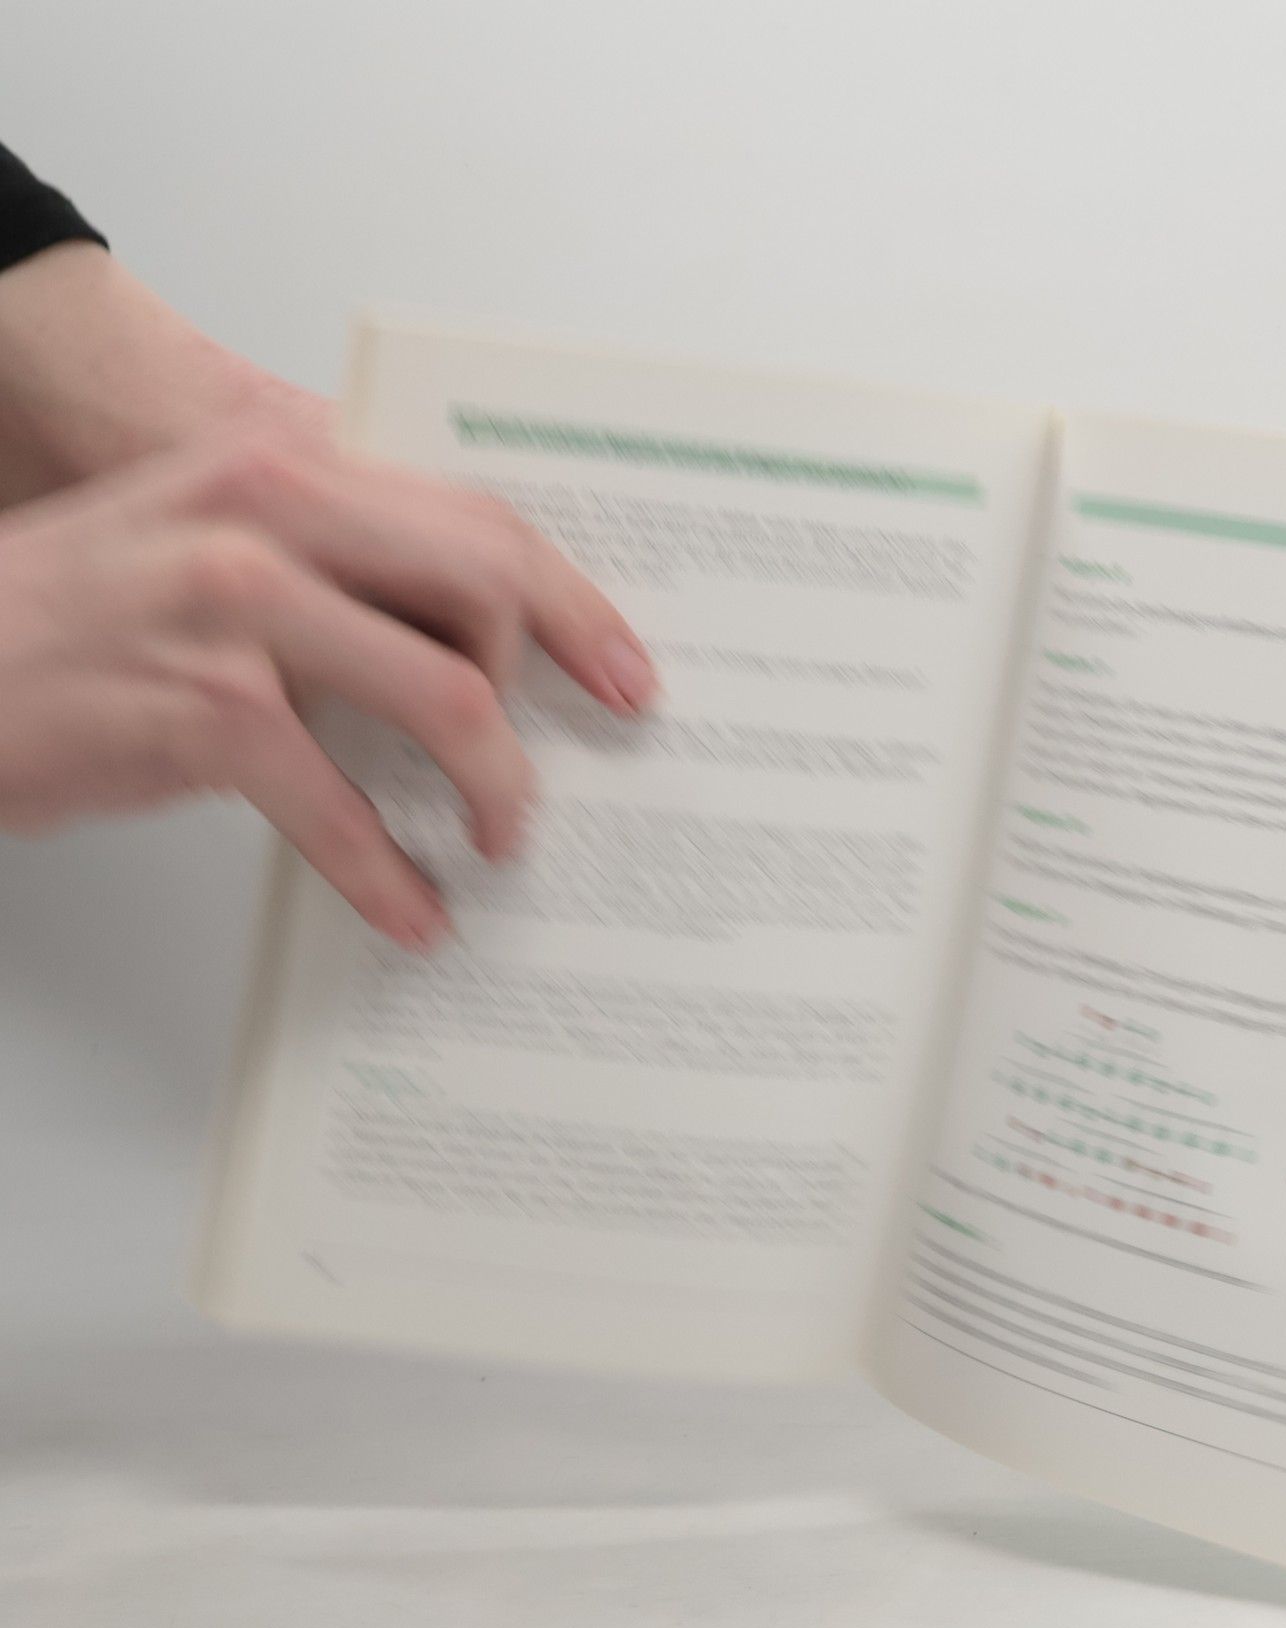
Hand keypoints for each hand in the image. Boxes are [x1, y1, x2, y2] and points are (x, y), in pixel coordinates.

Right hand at [0, 431, 656, 946]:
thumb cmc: (69, 615)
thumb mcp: (206, 540)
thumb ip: (332, 564)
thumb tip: (463, 643)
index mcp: (282, 465)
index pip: (474, 517)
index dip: (571, 597)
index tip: (622, 666)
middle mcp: (268, 516)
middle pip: (486, 587)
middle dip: (557, 684)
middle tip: (589, 753)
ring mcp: (237, 608)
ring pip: (446, 698)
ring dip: (496, 790)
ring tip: (500, 840)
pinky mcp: (205, 712)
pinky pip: (344, 810)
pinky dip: (389, 876)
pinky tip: (413, 911)